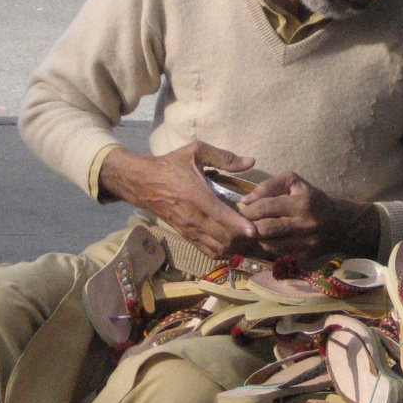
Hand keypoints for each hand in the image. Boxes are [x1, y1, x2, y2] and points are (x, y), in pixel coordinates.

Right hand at [99, 141, 258, 259]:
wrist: (142, 182)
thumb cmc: (171, 165)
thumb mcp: (196, 152)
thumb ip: (224, 157)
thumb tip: (251, 161)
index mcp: (197, 196)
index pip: (221, 216)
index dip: (240, 226)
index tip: (255, 230)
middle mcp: (193, 217)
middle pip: (223, 237)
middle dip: (243, 238)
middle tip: (260, 230)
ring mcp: (189, 229)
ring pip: (217, 248)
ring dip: (236, 246)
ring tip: (250, 238)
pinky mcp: (187, 236)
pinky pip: (208, 250)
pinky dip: (224, 250)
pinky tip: (235, 243)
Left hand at [239, 171, 378, 259]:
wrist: (341, 225)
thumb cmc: (313, 200)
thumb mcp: (295, 183)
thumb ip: (269, 185)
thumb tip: (246, 200)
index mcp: (302, 203)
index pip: (265, 207)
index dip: (249, 209)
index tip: (243, 209)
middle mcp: (304, 225)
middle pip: (265, 229)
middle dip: (249, 225)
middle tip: (244, 222)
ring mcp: (305, 244)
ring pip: (268, 244)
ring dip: (257, 237)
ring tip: (255, 229)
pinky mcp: (304, 257)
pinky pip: (277, 253)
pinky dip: (268, 246)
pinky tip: (268, 239)